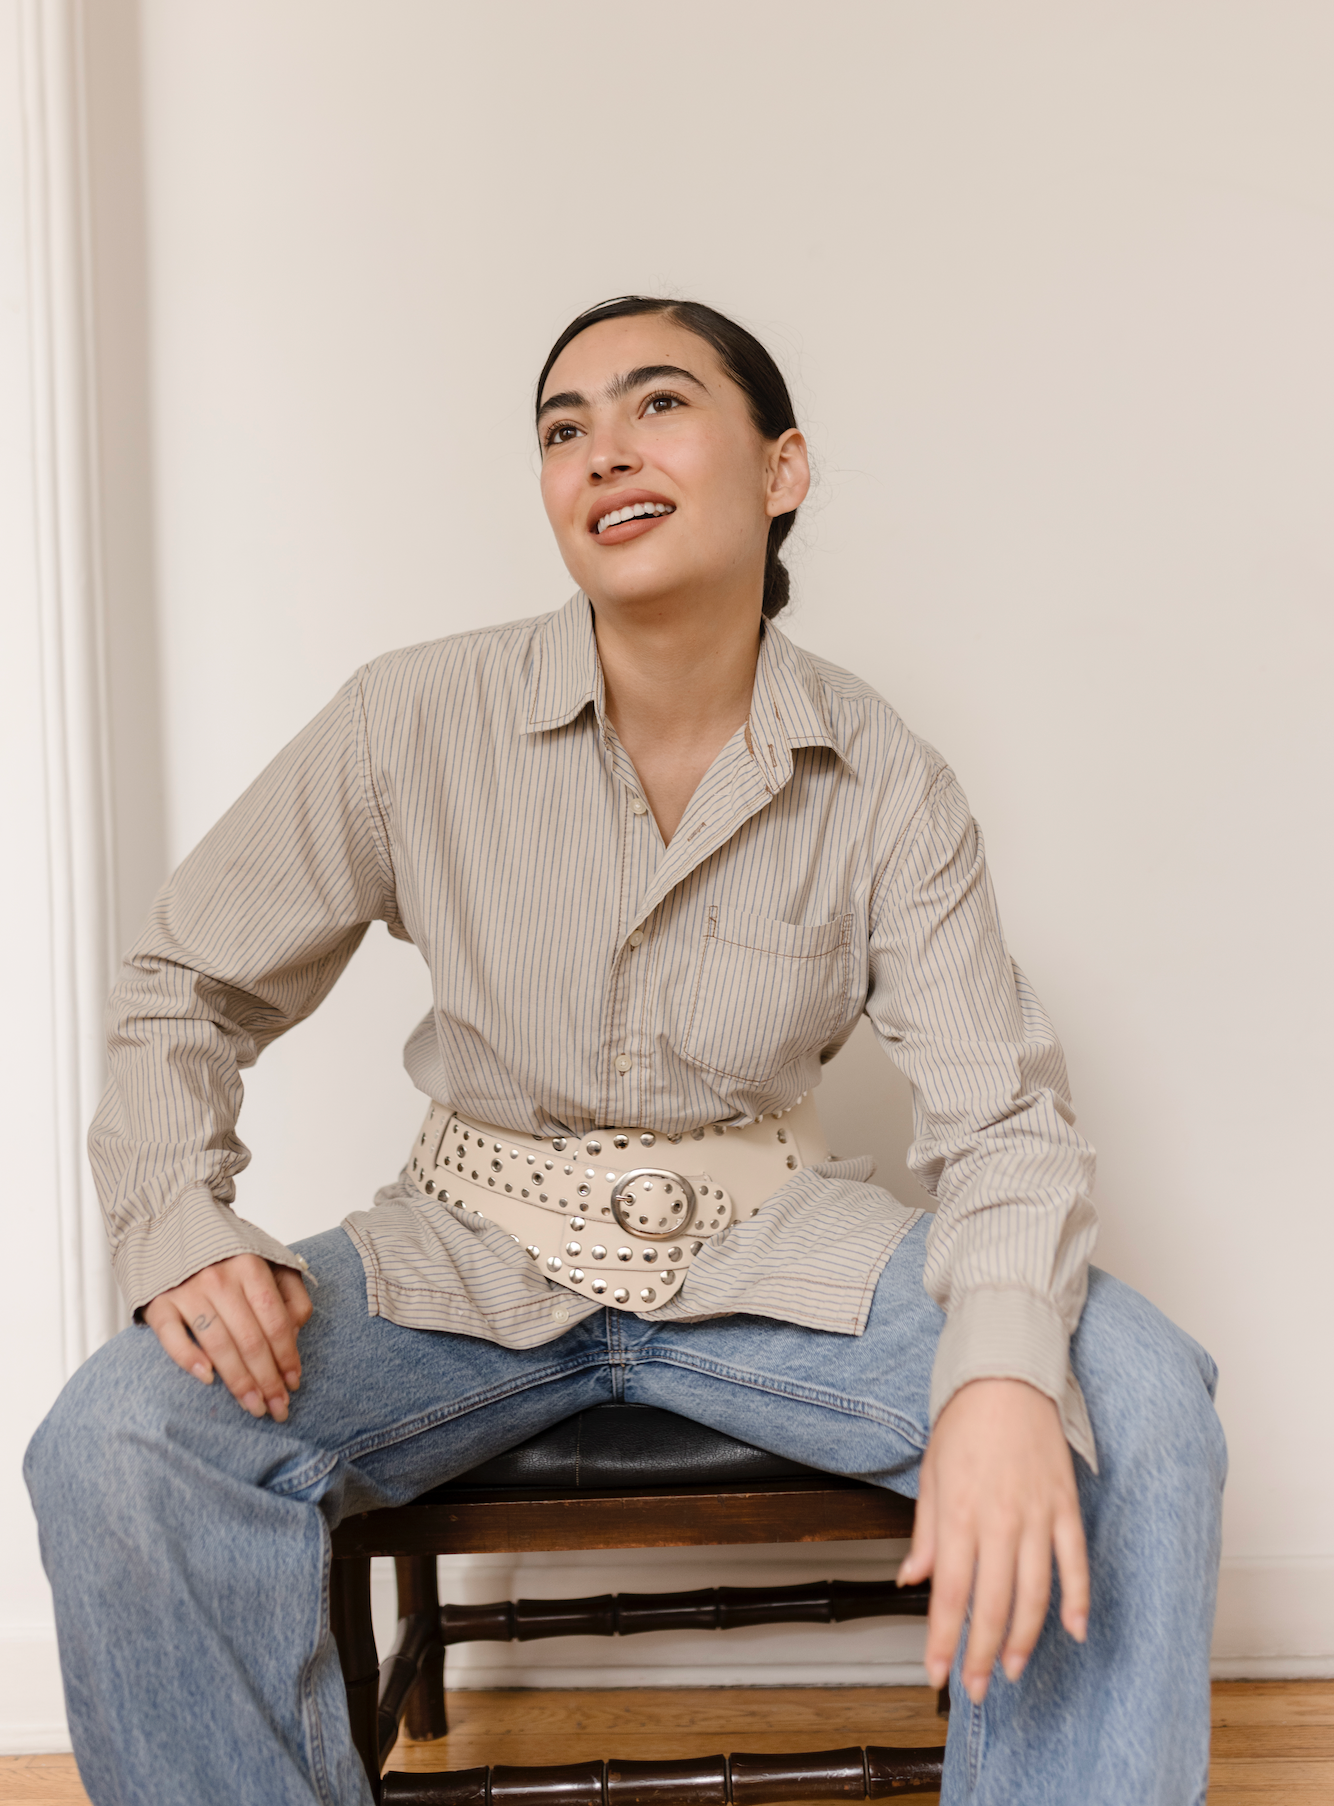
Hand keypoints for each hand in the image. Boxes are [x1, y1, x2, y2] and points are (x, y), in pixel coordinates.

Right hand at [143, 1254, 312, 1422]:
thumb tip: (295, 1332)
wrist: (172, 1225)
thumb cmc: (227, 1251)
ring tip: (254, 1407)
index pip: (275, 1321)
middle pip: (250, 1340)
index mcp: (250, 1267)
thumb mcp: (269, 1258)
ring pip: (218, 1345)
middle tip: (278, 1408)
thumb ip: (290, 1292)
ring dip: (239, 1382)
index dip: (287, 1356)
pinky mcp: (158, 1304)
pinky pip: (172, 1338)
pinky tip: (208, 1379)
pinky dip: (189, 1359)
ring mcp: (186, 1292)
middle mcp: (219, 1279)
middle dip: (267, 1379)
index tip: (294, 1382)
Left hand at [897, 1377, 1087, 1702]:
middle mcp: (999, 1521)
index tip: (936, 1674)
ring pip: (1034, 1594)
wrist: (1007, 1375)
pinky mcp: (1066, 1506)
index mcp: (959, 1513)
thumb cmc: (964, 1421)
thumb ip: (925, 1533)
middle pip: (991, 1604)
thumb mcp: (931, 1473)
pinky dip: (1077, 1600)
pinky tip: (1073, 1630)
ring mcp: (1037, 1515)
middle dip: (980, 1654)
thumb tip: (912, 1579)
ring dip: (1023, 1639)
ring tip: (1010, 1669)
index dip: (943, 1640)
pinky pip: (1076, 1563)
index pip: (950, 1593)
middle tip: (974, 1688)